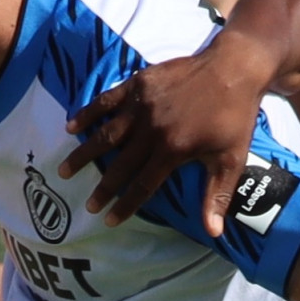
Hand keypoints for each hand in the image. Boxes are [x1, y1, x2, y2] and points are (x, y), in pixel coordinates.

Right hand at [64, 34, 271, 227]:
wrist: (234, 68)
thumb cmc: (235, 116)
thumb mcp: (230, 159)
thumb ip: (216, 196)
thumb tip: (212, 233)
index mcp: (172, 150)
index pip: (142, 185)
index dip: (125, 205)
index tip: (110, 220)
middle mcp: (151, 130)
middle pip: (119, 165)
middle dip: (102, 188)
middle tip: (87, 205)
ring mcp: (141, 105)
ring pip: (104, 135)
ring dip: (83, 155)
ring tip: (65, 170)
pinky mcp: (138, 85)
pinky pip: (106, 101)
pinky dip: (87, 114)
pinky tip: (71, 126)